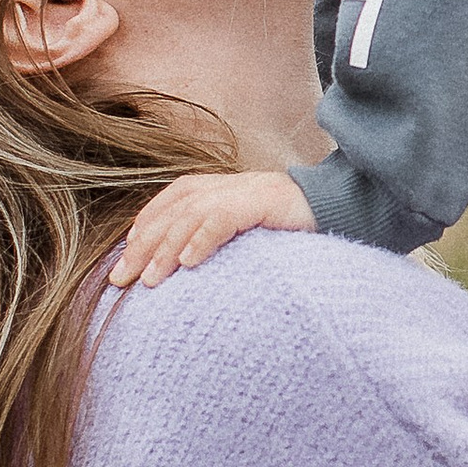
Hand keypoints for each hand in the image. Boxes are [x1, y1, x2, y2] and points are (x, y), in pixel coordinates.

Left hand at [107, 169, 316, 289]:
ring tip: (150, 281)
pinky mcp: (265, 200)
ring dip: (167, 249)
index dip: (144, 228)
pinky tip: (188, 263)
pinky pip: (225, 217)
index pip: (170, 202)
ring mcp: (247, 190)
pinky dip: (203, 238)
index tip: (124, 260)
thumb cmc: (296, 229)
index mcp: (222, 188)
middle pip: (173, 211)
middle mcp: (229, 185)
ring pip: (192, 214)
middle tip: (120, 280)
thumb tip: (186, 268)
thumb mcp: (250, 234)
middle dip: (143, 246)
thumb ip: (220, 239)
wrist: (347, 209)